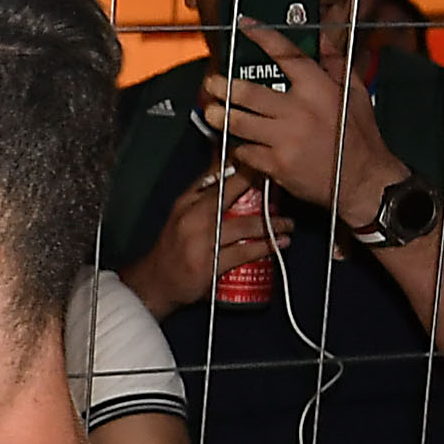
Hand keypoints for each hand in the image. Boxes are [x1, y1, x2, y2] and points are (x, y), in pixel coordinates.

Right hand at [119, 164, 280, 314]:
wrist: (156, 282)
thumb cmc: (173, 247)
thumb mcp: (182, 212)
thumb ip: (203, 189)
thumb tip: (223, 163)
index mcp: (188, 202)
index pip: (216, 175)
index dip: (242, 166)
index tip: (262, 161)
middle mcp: (194, 218)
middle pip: (232, 195)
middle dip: (260, 186)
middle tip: (282, 184)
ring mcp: (203, 241)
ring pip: (244, 226)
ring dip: (271, 224)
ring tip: (287, 224)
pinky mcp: (211, 264)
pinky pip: (244, 252)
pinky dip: (265, 247)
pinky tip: (279, 244)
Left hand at [204, 19, 409, 223]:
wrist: (364, 180)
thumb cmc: (359, 136)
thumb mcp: (355, 93)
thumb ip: (336, 64)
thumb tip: (322, 38)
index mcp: (319, 89)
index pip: (287, 55)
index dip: (263, 37)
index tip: (245, 25)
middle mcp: (299, 112)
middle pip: (249, 93)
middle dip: (224, 86)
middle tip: (211, 82)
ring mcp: (285, 140)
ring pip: (240, 124)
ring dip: (220, 117)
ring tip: (211, 112)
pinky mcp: (277, 165)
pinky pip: (247, 152)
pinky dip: (240, 148)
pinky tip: (238, 144)